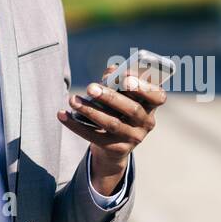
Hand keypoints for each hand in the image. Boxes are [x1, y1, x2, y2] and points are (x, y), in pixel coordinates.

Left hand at [57, 61, 166, 194]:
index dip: (143, 87)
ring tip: (73, 100)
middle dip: (110, 97)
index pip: (157, 96)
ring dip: (90, 110)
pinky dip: (76, 125)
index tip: (125, 77)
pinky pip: (94, 137)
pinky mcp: (116, 149)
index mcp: (152, 105)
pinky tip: (63, 114)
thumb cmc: (119, 107)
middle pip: (131, 109)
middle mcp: (146, 123)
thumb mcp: (123, 94)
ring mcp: (133, 138)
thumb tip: (111, 71)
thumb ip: (118, 81)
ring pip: (112, 124)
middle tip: (90, 87)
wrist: (115, 142)